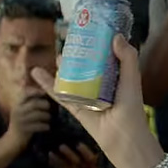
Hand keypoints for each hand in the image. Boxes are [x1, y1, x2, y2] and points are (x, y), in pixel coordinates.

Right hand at [2, 88, 51, 150]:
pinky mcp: (26, 130)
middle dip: (45, 105)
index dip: (36, 91)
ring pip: (39, 115)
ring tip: (49, 118)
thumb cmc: (22, 122)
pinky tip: (47, 127)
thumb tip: (45, 93)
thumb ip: (31, 102)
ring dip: (47, 116)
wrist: (14, 139)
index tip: (44, 92)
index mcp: (18, 104)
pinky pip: (40, 126)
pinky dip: (46, 126)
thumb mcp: (23, 110)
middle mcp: (18, 111)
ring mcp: (21, 121)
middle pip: (35, 104)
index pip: (26, 94)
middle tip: (50, 108)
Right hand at [32, 35, 161, 167]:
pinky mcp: (75, 107)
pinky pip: (59, 93)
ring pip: (71, 78)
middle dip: (77, 54)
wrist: (123, 138)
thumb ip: (128, 57)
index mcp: (115, 76)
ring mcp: (86, 96)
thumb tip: (115, 36)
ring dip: (63, 67)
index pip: (104, 56)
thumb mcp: (132, 78)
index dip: (96, 43)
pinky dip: (47, 84)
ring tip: (57, 55)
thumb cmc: (131, 108)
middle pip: (85, 66)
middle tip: (69, 41)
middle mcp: (100, 85)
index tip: (87, 30)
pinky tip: (36, 73)